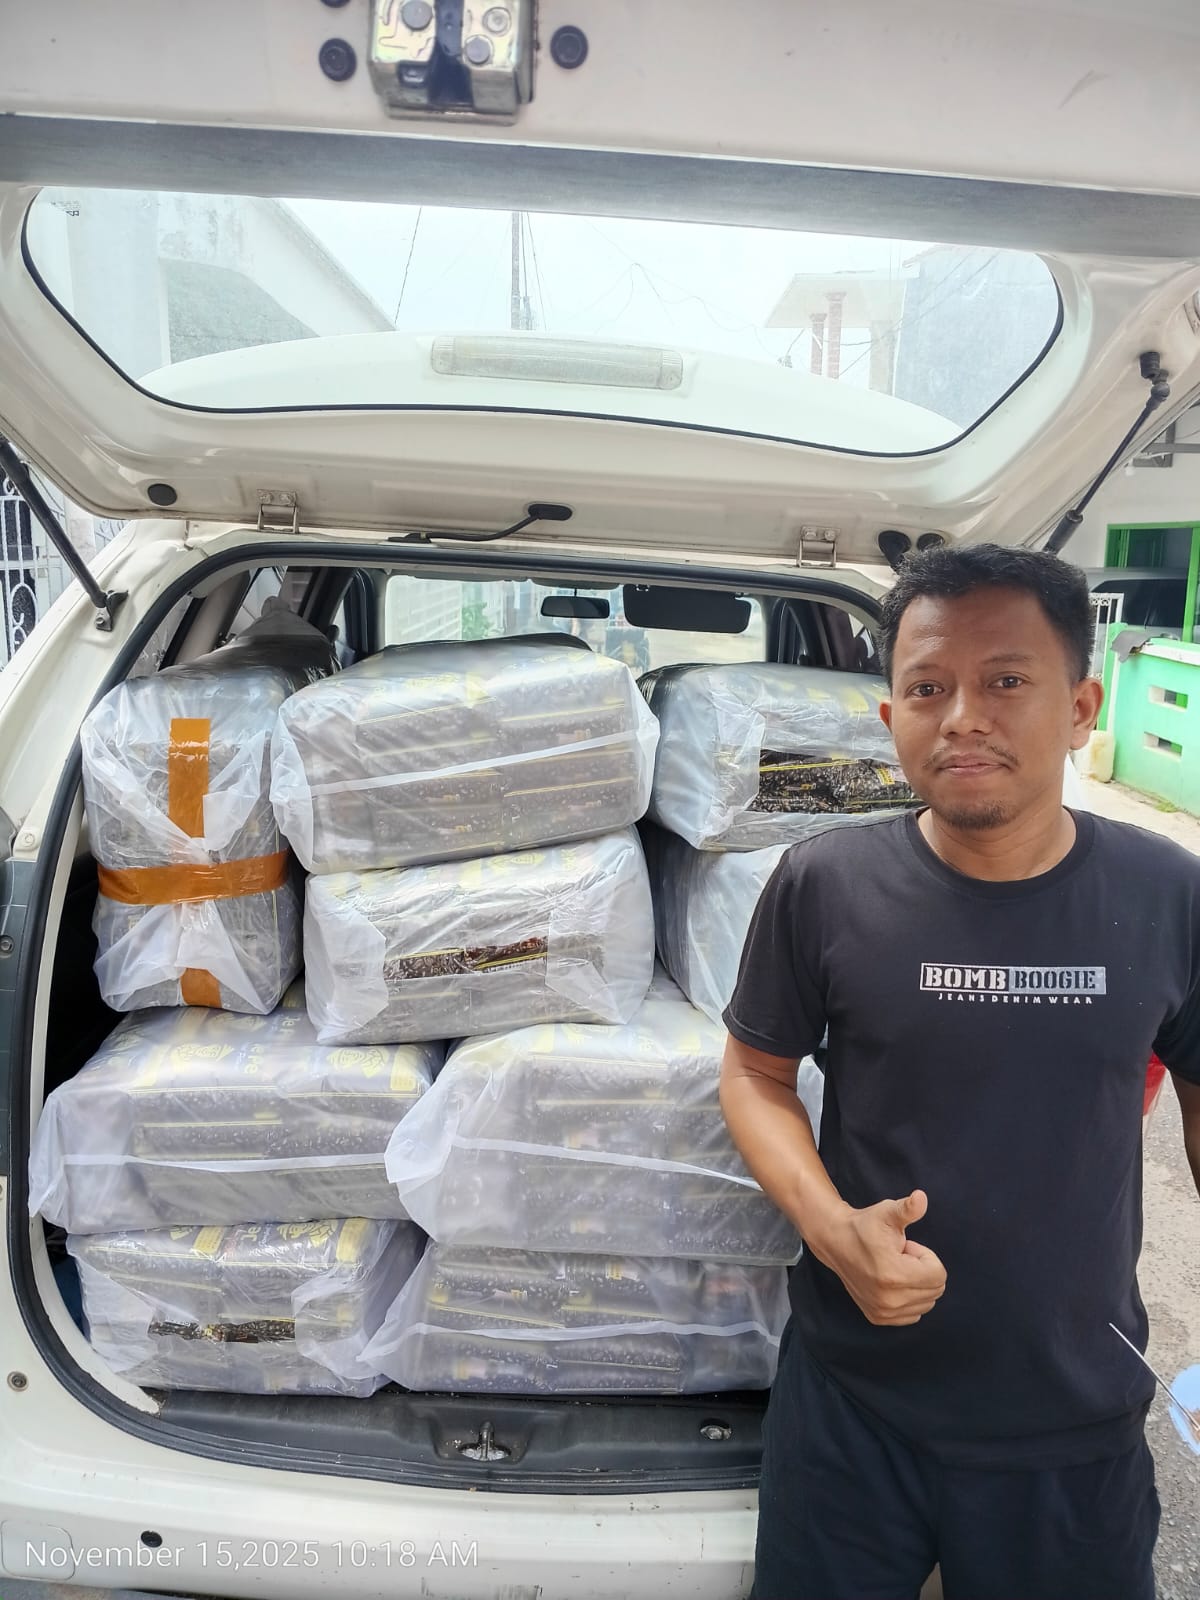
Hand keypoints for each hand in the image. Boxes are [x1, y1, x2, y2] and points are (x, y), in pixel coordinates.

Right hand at [807, 1189, 947, 1326]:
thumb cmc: (865, 1226)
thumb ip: (908, 1208)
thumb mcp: (887, 1212)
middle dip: (922, 1270)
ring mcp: (883, 1312)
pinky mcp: (878, 1318)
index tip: (904, 1247)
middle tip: (899, 1257)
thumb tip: (921, 1197)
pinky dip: (910, 1299)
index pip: (938, 1274)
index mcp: (894, 1275)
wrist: (836, 1242)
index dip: (924, 1255)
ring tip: (894, 1268)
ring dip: (916, 1284)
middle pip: (935, 1290)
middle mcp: (890, 1300)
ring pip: (927, 1303)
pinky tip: (892, 1283)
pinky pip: (913, 1314)